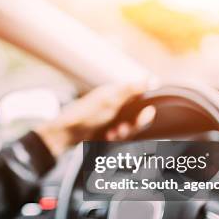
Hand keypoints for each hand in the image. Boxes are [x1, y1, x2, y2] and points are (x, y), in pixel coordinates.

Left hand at [34, 83, 153, 157]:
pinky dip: (115, 139)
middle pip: (136, 117)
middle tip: (124, 128)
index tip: (148, 112)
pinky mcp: (106, 133)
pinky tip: (106, 138)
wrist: (65, 134)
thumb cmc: (85, 114)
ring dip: (123, 134)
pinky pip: (119, 139)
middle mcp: (115, 106)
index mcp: (116, 94)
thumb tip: (152, 79)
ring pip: (129, 130)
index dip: (145, 106)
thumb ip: (132, 89)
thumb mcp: (110, 99)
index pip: (140, 97)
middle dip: (134, 125)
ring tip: (112, 134)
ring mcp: (110, 121)